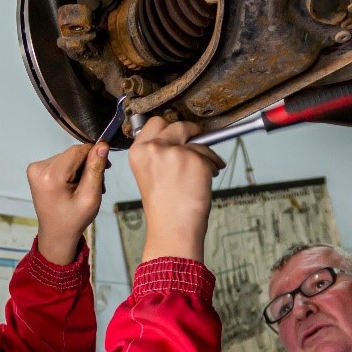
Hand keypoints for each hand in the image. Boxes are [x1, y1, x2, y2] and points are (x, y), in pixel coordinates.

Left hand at [26, 141, 108, 264]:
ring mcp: (35, 169)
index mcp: (51, 176)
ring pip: (68, 158)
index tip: (106, 168)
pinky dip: (71, 171)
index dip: (94, 156)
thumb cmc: (74, 219)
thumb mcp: (91, 197)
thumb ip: (96, 169)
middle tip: (98, 184)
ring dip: (80, 169)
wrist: (56, 234)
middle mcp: (39, 168)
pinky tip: (75, 185)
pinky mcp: (36, 170)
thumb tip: (102, 145)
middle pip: (72, 154)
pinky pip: (60, 162)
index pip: (78, 151)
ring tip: (87, 187)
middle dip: (87, 166)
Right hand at [126, 116, 224, 262]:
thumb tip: (181, 140)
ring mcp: (175, 152)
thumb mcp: (150, 174)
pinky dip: (213, 166)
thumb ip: (158, 154)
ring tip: (205, 172)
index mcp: (138, 151)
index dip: (170, 127)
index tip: (179, 132)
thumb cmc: (163, 208)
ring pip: (198, 142)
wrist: (172, 228)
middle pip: (178, 124)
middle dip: (191, 130)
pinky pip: (210, 156)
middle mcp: (154, 147)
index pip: (155, 123)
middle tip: (198, 139)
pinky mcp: (195, 160)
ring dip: (206, 154)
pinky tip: (207, 180)